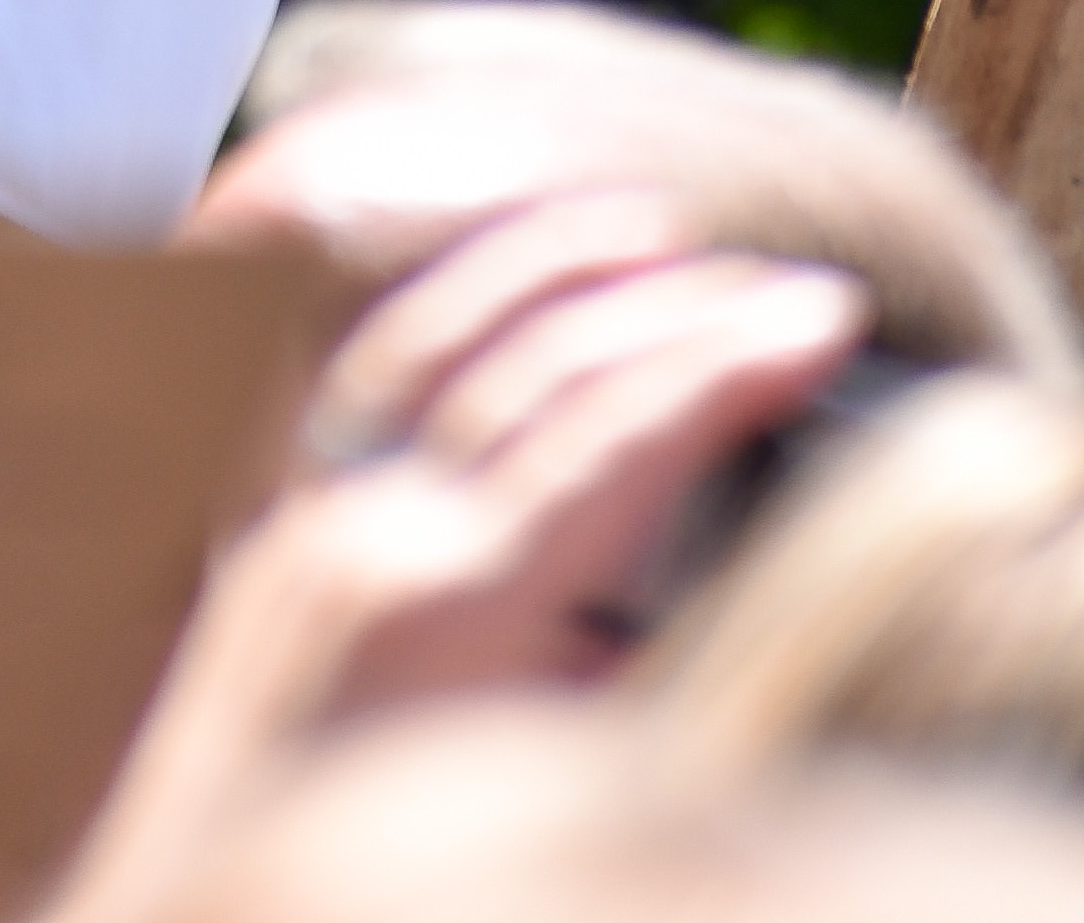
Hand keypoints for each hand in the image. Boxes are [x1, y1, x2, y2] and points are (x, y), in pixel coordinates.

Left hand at [66, 207, 868, 907]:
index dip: (727, 370)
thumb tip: (715, 603)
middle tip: (799, 287)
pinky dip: (418, 293)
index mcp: (444, 608)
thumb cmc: (375, 893)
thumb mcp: (523, 789)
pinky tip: (475, 267)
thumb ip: (615, 691)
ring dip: (547, 264)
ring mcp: (294, 514)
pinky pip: (337, 362)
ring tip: (655, 227)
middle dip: (679, 313)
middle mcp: (363, 528)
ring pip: (432, 332)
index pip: (614, 440)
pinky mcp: (254, 529)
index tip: (829, 316)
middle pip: (541, 370)